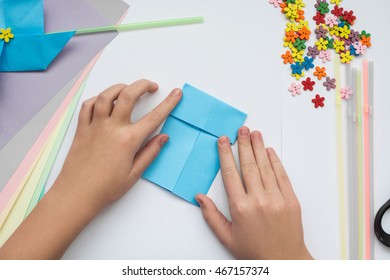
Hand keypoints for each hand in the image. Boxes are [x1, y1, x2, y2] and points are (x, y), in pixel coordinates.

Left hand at [0, 79, 182, 258]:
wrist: (76, 194)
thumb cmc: (106, 188)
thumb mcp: (134, 174)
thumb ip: (150, 153)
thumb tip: (164, 138)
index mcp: (128, 140)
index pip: (154, 117)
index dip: (168, 103)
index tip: (176, 93)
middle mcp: (112, 128)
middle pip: (128, 95)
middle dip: (142, 85)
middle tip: (151, 86)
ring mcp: (95, 126)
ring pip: (106, 96)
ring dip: (119, 87)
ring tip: (128, 89)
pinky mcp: (82, 129)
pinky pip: (87, 106)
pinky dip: (97, 99)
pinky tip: (104, 102)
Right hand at [196, 126, 312, 259]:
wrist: (284, 262)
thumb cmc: (254, 251)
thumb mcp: (227, 237)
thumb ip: (211, 215)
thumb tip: (199, 197)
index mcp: (240, 208)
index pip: (230, 174)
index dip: (226, 155)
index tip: (223, 141)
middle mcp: (259, 200)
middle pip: (248, 165)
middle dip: (243, 145)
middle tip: (241, 129)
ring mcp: (277, 198)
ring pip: (265, 167)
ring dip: (259, 147)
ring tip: (254, 133)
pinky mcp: (291, 200)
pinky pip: (282, 176)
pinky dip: (275, 161)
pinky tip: (270, 151)